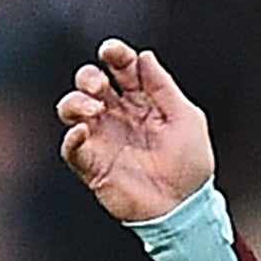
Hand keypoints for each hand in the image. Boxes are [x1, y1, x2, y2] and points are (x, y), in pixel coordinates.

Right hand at [56, 38, 215, 222]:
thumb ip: (164, 88)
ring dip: (76, 102)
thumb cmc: (190, 165)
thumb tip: (144, 56)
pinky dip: (71, 137)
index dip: (114, 55)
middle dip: (88, 76)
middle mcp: (118, 115)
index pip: (121, 69)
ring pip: (71, 108)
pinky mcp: (92, 164)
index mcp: (142, 101)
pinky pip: (70, 147)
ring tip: (95, 109)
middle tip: (99, 86)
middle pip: (90, 82)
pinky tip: (83, 131)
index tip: (112, 52)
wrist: (185, 208)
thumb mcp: (186, 120)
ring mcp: (102, 138)